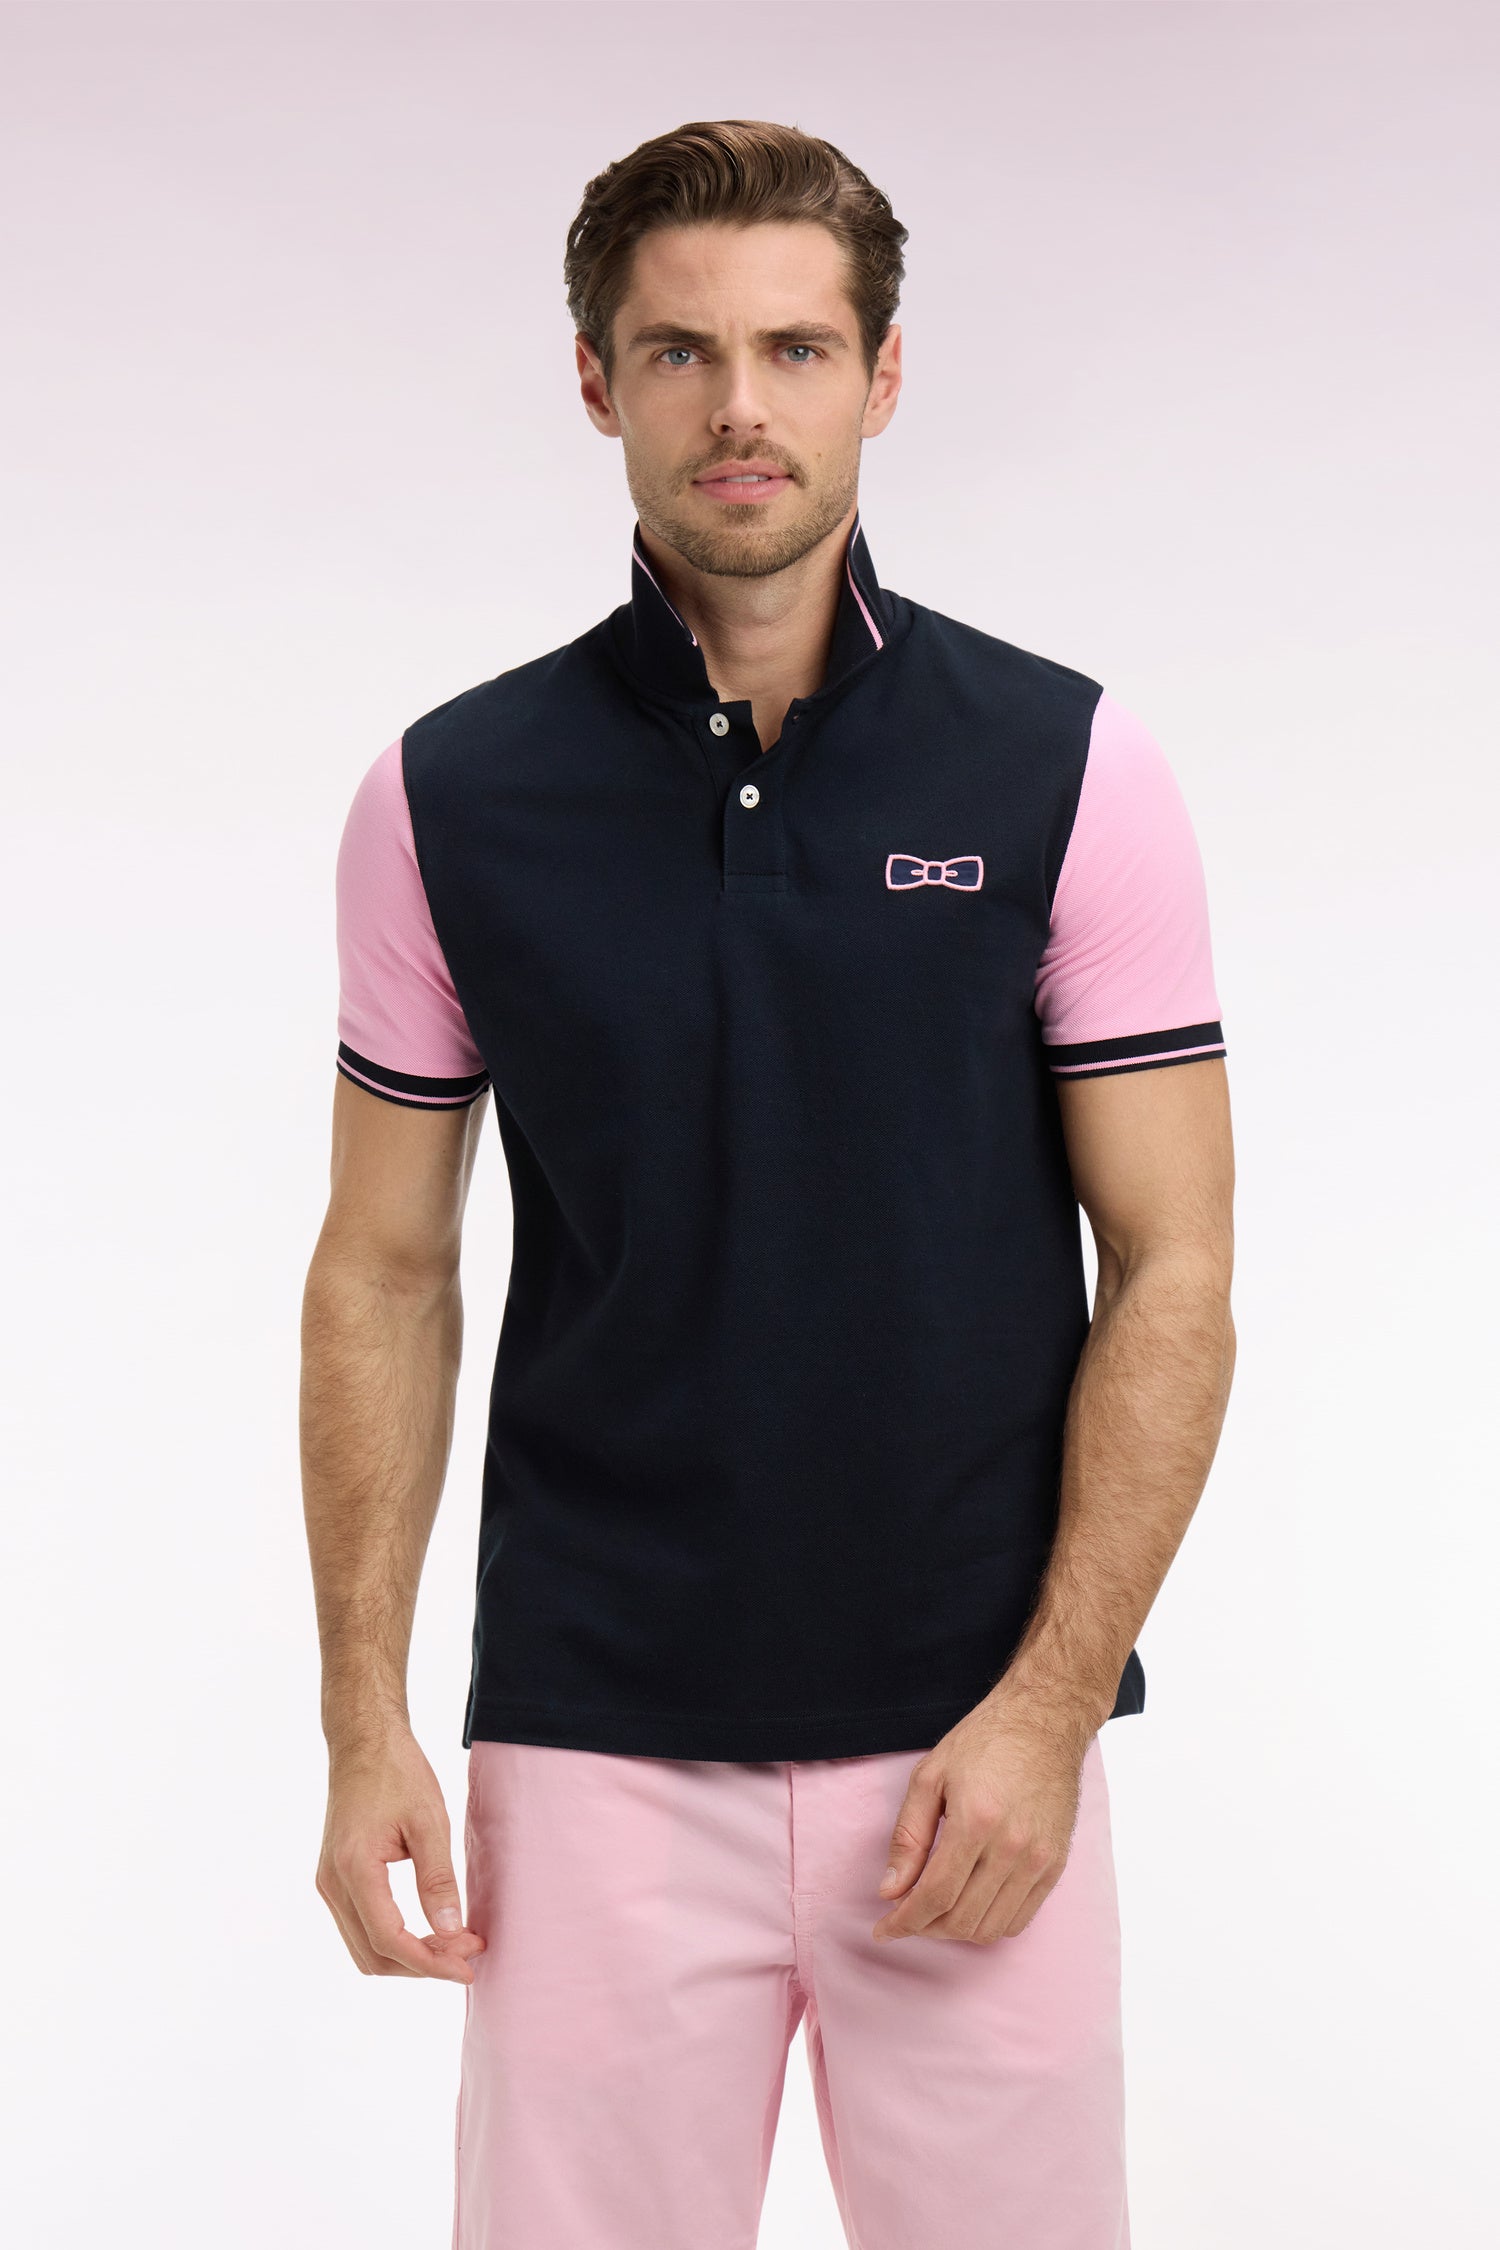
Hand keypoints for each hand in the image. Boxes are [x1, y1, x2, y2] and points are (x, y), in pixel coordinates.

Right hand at [315, 1725, 486, 1981]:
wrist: (363, 1742)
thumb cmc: (397, 1772)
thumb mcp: (429, 1821)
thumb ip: (438, 1879)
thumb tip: (451, 1932)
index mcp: (353, 1869)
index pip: (389, 1940)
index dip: (429, 1963)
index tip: (467, 1967)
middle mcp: (332, 1883)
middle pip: (373, 1955)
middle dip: (422, 1964)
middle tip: (468, 1953)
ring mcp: (329, 1882)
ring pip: (364, 1947)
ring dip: (408, 1955)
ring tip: (454, 1943)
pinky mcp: (335, 1877)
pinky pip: (361, 1925)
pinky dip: (394, 1938)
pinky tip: (430, 1927)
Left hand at [871, 1694, 1092, 1945]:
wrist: (1043, 1721)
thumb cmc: (984, 1741)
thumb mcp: (930, 1776)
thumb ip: (908, 1837)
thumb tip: (890, 1890)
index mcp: (975, 1821)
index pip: (935, 1896)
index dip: (904, 1921)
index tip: (884, 1929)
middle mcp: (1012, 1847)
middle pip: (961, 1919)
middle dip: (924, 1928)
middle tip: (905, 1915)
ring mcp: (1039, 1859)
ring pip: (991, 1928)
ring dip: (955, 1931)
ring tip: (934, 1913)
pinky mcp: (1056, 1864)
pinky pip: (1020, 1918)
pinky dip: (989, 1924)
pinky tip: (969, 1906)